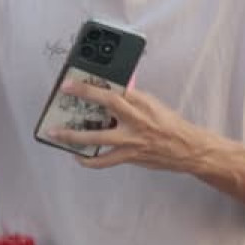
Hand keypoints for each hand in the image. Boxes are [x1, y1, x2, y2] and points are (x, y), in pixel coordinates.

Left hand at [47, 79, 199, 171]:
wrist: (187, 149)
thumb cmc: (170, 125)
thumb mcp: (153, 104)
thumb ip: (132, 97)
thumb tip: (113, 89)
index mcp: (142, 102)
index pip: (115, 89)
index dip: (91, 86)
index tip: (71, 83)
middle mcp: (137, 119)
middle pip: (108, 105)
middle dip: (84, 98)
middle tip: (63, 94)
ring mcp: (132, 140)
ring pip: (99, 138)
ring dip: (74, 137)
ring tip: (56, 134)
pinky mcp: (130, 156)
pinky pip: (105, 161)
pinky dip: (90, 160)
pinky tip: (79, 156)